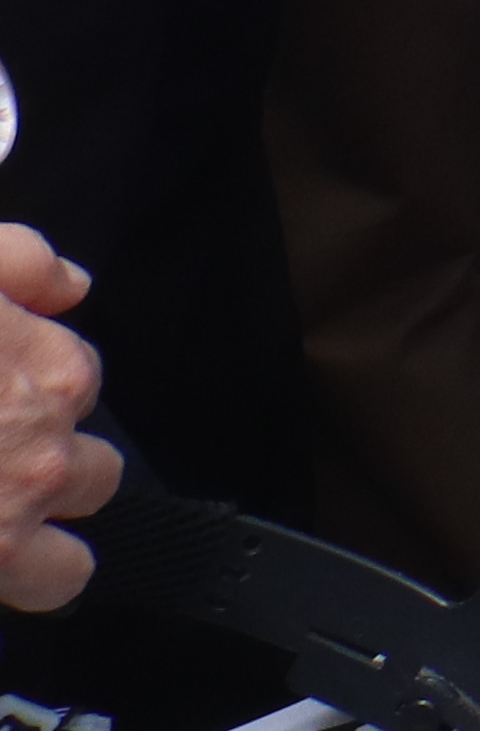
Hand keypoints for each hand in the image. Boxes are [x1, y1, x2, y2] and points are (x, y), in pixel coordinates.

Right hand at [0, 224, 111, 615]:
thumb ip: (22, 263)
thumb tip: (71, 288)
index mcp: (54, 376)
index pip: (82, 389)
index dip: (36, 392)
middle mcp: (45, 456)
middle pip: (94, 477)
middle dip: (48, 473)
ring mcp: (6, 525)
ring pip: (67, 563)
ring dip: (36, 546)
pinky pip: (29, 593)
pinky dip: (6, 583)